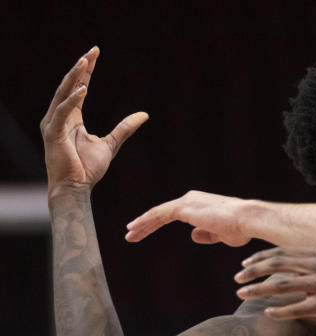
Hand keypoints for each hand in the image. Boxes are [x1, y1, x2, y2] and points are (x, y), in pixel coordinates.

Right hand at [40, 46, 147, 196]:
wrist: (76, 187)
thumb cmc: (88, 168)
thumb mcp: (111, 144)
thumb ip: (125, 128)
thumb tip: (144, 115)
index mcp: (71, 117)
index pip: (79, 87)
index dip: (87, 70)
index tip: (95, 53)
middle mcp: (60, 116)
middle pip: (70, 85)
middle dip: (81, 67)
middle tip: (92, 51)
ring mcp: (54, 123)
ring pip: (63, 94)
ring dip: (74, 77)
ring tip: (85, 61)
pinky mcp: (53, 133)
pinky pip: (62, 112)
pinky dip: (72, 100)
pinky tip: (83, 89)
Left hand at [125, 190, 252, 245]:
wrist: (248, 219)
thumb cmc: (241, 228)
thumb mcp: (222, 235)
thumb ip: (207, 235)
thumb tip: (192, 235)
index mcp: (201, 204)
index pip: (174, 213)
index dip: (158, 223)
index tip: (146, 231)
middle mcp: (192, 199)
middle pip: (163, 212)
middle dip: (146, 223)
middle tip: (132, 233)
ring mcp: (187, 202)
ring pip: (158, 213)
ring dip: (142, 224)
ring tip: (129, 234)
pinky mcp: (184, 208)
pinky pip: (158, 215)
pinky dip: (145, 222)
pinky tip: (134, 230)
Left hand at [235, 247, 315, 332]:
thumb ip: (305, 266)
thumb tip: (277, 267)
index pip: (282, 253)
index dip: (260, 258)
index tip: (243, 265)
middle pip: (278, 265)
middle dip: (254, 272)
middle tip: (237, 279)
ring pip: (283, 285)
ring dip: (259, 290)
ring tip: (242, 294)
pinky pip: (298, 308)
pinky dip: (280, 311)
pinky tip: (268, 313)